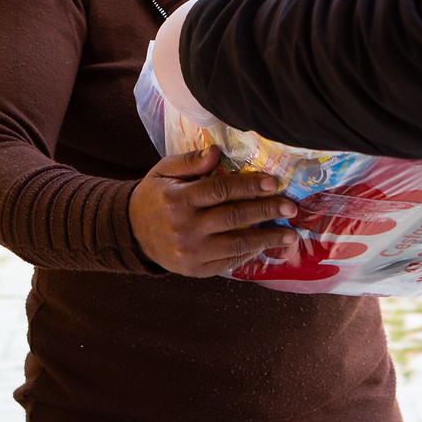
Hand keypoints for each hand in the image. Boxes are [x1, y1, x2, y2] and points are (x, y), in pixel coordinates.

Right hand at [128, 145, 298, 277]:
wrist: (130, 233)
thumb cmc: (153, 196)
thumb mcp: (163, 171)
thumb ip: (190, 161)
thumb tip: (217, 152)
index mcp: (177, 199)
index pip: (220, 190)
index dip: (248, 186)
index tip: (273, 183)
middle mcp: (185, 227)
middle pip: (233, 217)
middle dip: (266, 211)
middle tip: (291, 207)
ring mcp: (190, 252)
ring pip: (236, 245)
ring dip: (267, 239)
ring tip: (291, 234)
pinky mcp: (195, 270)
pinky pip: (228, 262)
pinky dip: (249, 254)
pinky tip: (265, 246)